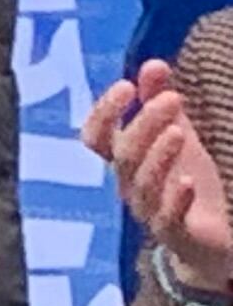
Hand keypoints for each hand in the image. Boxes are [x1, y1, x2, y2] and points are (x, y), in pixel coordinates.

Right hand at [90, 60, 232, 297]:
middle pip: (124, 154)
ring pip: (142, 183)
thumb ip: (161, 104)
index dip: (104, 112)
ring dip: (158, 156)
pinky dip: (176, 200)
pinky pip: (168, 218)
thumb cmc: (188, 184)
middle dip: (145, 124)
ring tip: (180, 132)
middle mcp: (130, 185)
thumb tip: (153, 62)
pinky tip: (188, 183)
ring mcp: (150, 211)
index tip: (125, 87)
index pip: (96, 136)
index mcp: (126, 162)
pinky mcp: (176, 233)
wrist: (211, 242)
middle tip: (172, 99)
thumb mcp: (178, 139)